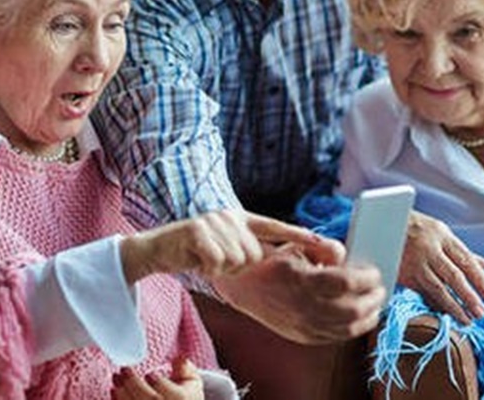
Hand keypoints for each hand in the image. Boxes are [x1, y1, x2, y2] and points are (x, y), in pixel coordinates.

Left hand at [112, 358, 203, 399]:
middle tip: (125, 369)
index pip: (174, 394)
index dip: (159, 384)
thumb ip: (185, 368)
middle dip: (134, 384)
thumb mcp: (191, 381)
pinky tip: (114, 391)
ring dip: (123, 393)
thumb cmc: (185, 395)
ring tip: (117, 378)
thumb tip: (179, 357)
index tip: (149, 374)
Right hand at [119, 210, 325, 281]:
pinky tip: (195, 260)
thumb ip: (251, 249)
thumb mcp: (226, 248)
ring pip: (236, 258)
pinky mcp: (196, 231)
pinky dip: (207, 266)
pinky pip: (217, 259)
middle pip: (254, 253)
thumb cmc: (194, 253)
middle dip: (237, 266)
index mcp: (240, 218)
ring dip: (221, 267)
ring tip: (205, 260)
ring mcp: (213, 221)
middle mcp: (229, 216)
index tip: (327, 245)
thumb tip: (281, 259)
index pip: (275, 227)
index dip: (301, 237)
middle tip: (217, 262)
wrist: (156, 248)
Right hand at [213, 243, 385, 344]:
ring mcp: (300, 324)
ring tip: (376, 304)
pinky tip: (359, 318)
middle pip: (351, 309)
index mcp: (300, 278)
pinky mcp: (300, 335)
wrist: (241, 286)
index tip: (375, 271)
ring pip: (346, 328)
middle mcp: (301, 305)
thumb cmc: (271, 260)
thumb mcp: (294, 244)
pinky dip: (352, 328)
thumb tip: (349, 257)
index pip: (346, 282)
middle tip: (381, 288)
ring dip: (367, 316)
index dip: (366, 278)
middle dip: (372, 298)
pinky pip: (334, 337)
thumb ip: (324, 247)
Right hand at [397, 211, 483, 323]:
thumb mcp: (439, 231)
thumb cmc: (414, 227)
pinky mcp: (403, 274)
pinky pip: (422, 292)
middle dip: (468, 296)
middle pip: (453, 276)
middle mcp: (428, 249)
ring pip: (438, 288)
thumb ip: (461, 250)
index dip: (479, 278)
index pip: (465, 259)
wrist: (381, 225)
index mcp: (441, 235)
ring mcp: (414, 263)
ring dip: (453, 306)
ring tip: (466, 319)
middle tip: (480, 312)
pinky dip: (435, 304)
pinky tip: (445, 313)